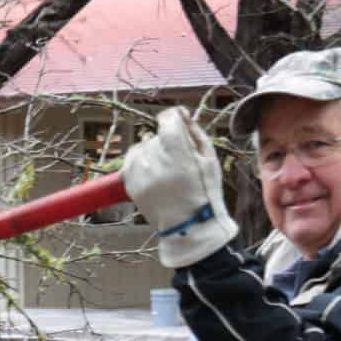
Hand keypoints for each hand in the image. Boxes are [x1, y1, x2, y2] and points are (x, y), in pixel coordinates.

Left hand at [122, 108, 237, 267]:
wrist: (189, 227)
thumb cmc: (204, 192)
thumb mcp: (209, 158)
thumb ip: (194, 131)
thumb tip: (180, 112)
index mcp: (177, 151)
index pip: (167, 118)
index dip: (174, 119)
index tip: (179, 125)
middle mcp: (155, 159)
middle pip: (156, 135)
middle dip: (166, 143)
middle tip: (179, 163)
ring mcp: (140, 173)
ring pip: (142, 147)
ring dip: (152, 153)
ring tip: (166, 172)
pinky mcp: (130, 184)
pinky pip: (131, 162)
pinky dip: (141, 164)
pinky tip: (154, 175)